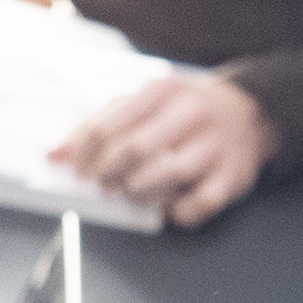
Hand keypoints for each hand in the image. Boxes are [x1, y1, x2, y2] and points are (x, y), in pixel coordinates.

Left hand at [52, 72, 276, 227]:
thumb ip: (99, 123)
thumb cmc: (181, 111)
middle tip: (103, 184)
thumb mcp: (143, 103)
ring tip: (130, 191)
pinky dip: (175, 212)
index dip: (85, 155)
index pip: (110, 126)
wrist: (246, 114)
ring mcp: (215, 146)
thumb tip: (55, 155)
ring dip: (137, 193)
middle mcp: (192, 113)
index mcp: (163, 90)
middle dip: (108, 175)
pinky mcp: (232, 177)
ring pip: (165, 178)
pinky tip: (167, 204)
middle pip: (134, 151)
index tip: (78, 171)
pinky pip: (197, 205)